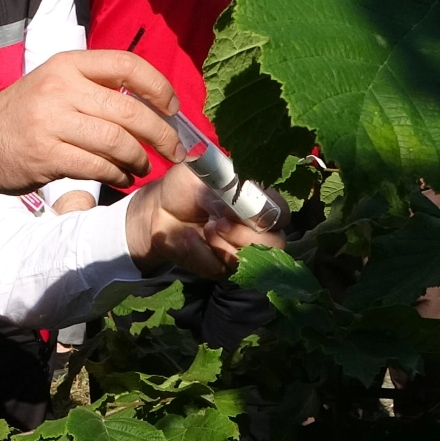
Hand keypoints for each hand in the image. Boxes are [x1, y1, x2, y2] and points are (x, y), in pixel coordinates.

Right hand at [0, 50, 184, 232]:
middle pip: (129, 111)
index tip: (173, 108)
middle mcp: (60, 89)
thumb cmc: (23, 115)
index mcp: (68, 65)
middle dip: (161, 134)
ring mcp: (51, 123)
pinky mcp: (46, 156)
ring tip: (143, 167)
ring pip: (117, 142)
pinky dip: (117, 175)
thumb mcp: (53, 84)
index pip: (127, 65)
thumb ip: (94, 87)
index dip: (159, 87)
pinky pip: (97, 166)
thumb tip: (151, 103)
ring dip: (139, 159)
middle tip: (174, 150)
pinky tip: (120, 177)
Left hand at [124, 163, 285, 278]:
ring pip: (249, 261)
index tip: (234, 206)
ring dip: (223, 246)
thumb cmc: (186, 186)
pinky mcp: (219, 268)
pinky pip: (219, 269)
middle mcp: (256, 230)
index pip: (281, 214)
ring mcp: (239, 251)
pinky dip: (201, 254)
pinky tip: (188, 238)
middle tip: (217, 224)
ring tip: (204, 229)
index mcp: (259, 204)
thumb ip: (226, 176)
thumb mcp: (204, 171)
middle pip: (275, 244)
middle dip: (245, 236)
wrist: (158, 210)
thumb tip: (240, 189)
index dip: (262, 214)